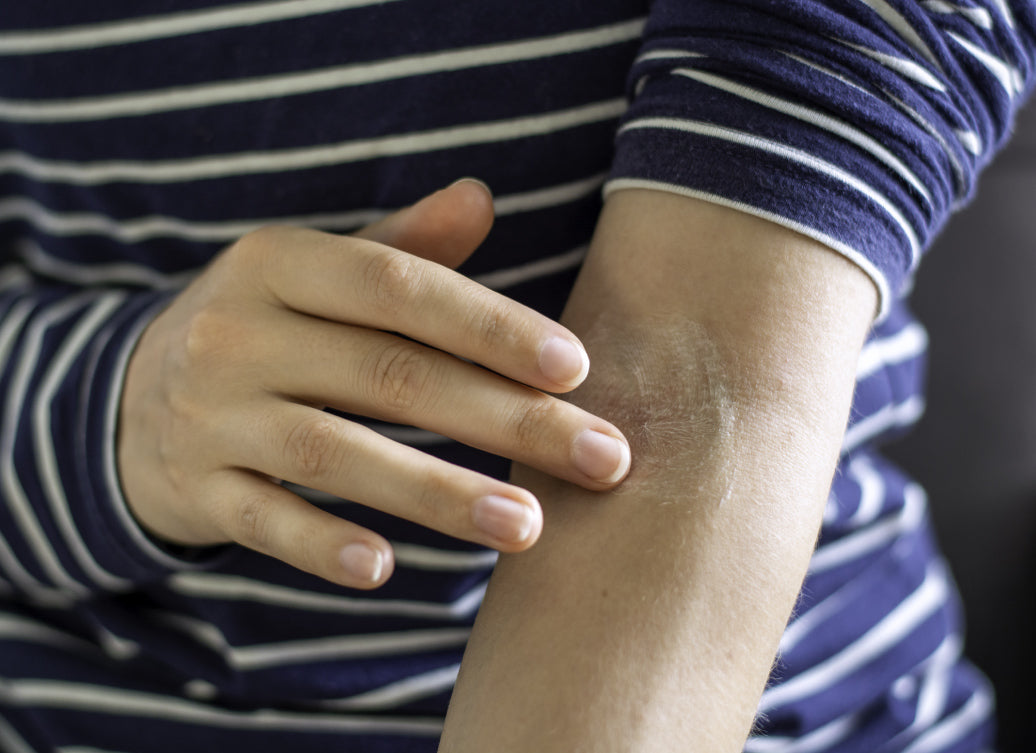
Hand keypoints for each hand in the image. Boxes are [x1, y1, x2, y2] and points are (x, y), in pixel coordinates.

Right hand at [116, 179, 630, 587]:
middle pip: (390, 376)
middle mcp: (238, 332)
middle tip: (602, 459)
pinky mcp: (195, 490)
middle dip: (506, 420)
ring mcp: (210, 415)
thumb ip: (401, 247)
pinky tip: (387, 571)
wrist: (129, 397)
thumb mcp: (314, 274)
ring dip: (438, 494)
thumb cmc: (264, 329)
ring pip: (336, 454)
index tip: (575, 369)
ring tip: (528, 526)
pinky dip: (322, 545)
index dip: (490, 325)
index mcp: (278, 264)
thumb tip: (484, 197)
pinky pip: (263, 522)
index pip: (399, 288)